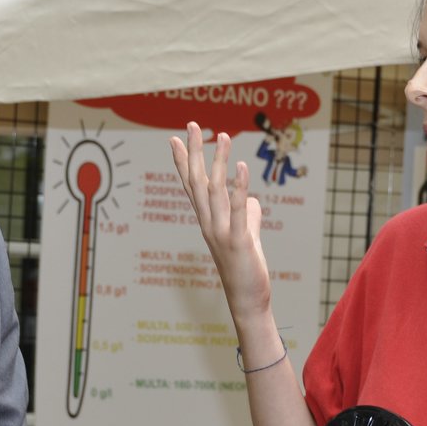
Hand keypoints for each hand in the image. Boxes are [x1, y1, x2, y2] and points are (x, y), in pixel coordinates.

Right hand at [168, 122, 271, 318]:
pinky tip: (242, 167)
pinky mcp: (238, 241)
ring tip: (223, 136)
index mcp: (208, 220)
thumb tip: (252, 199)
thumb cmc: (245, 268)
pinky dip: (239, 188)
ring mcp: (221, 232)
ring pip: (216, 191)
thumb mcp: (247, 236)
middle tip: (192, 125)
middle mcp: (209, 223)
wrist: (247, 300)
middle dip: (194, 152)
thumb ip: (247, 215)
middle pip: (197, 182)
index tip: (174, 137)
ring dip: (219, 162)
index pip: (191, 185)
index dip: (182, 161)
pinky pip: (238, 210)